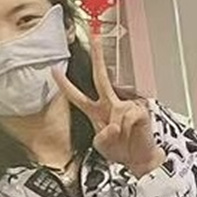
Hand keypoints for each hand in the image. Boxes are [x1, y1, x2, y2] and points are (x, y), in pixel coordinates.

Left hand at [54, 27, 161, 175]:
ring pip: (117, 116)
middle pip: (101, 77)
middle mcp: (110, 105)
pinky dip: (130, 131)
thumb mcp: (102, 146)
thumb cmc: (122, 151)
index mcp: (97, 112)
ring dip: (119, 133)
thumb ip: (102, 137)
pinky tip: (134, 134)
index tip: (55, 70)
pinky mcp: (139, 110)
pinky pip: (129, 120)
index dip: (66, 85)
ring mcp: (126, 106)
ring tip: (125, 138)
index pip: (78, 96)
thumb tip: (113, 126)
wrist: (142, 159)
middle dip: (98, 56)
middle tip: (94, 37)